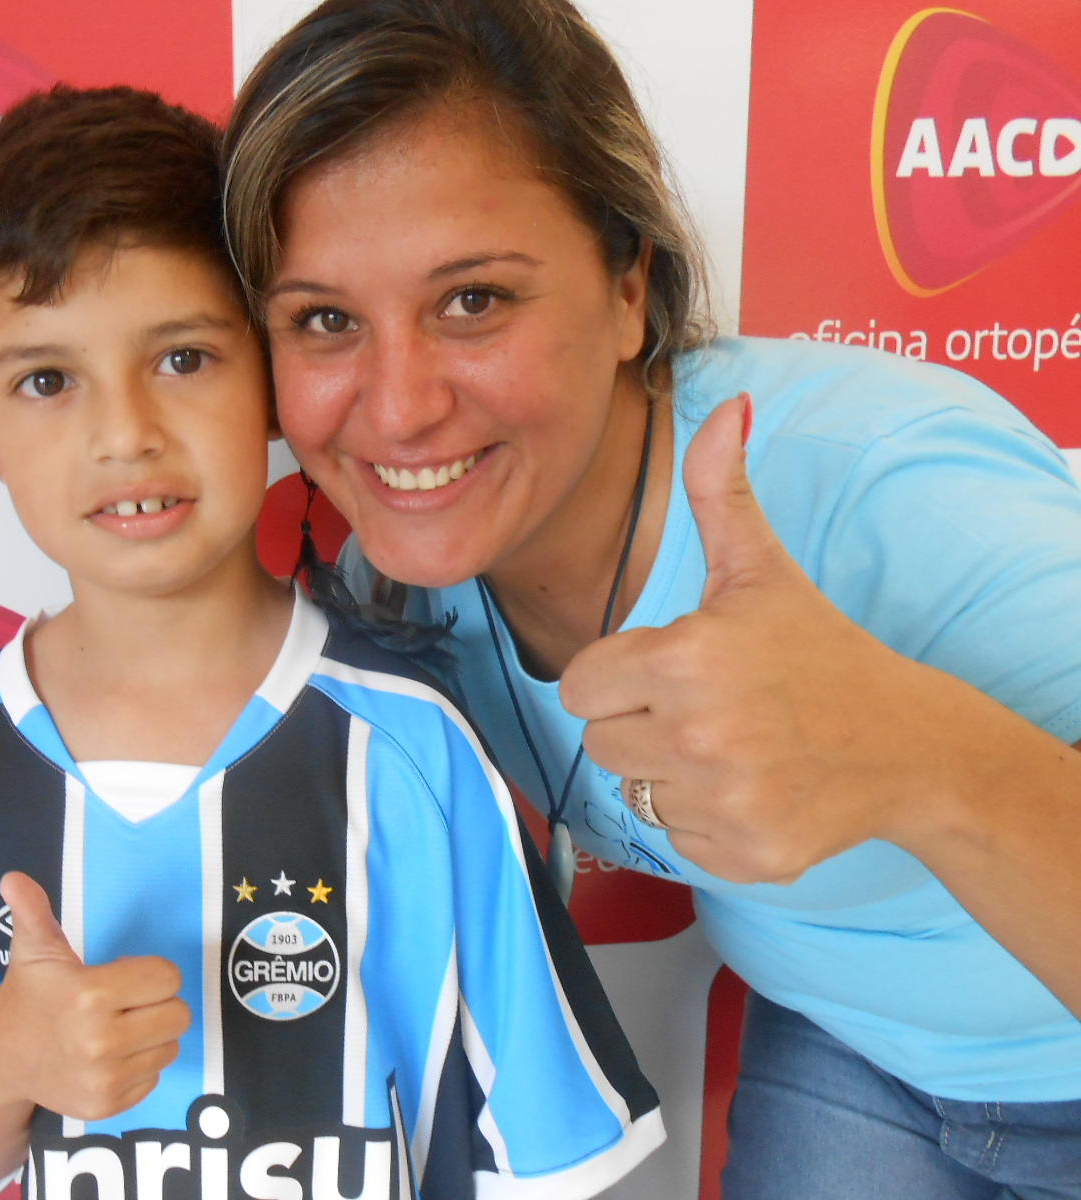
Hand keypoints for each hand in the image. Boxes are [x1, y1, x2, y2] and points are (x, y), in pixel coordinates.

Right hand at [0, 873, 190, 1183]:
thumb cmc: (28, 995)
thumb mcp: (33, 949)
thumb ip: (33, 910)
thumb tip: (13, 877)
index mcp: (90, 995)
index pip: (167, 977)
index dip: (150, 972)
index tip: (121, 974)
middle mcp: (100, 1041)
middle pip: (178, 1014)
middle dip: (157, 1003)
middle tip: (125, 1002)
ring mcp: (104, 1079)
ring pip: (170, 1047)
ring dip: (152, 1035)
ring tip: (117, 1028)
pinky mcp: (107, 1106)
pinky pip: (154, 1077)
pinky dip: (139, 1065)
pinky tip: (109, 1056)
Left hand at [560, 393, 939, 882]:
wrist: (908, 745)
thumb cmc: (818, 651)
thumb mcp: (761, 569)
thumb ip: (721, 492)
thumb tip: (727, 407)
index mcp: (684, 660)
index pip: (579, 686)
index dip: (614, 676)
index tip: (661, 670)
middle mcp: (698, 735)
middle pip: (599, 741)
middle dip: (636, 723)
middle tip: (701, 707)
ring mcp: (722, 801)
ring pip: (632, 791)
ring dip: (666, 772)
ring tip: (728, 744)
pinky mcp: (742, 854)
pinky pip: (672, 837)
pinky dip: (702, 819)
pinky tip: (750, 786)